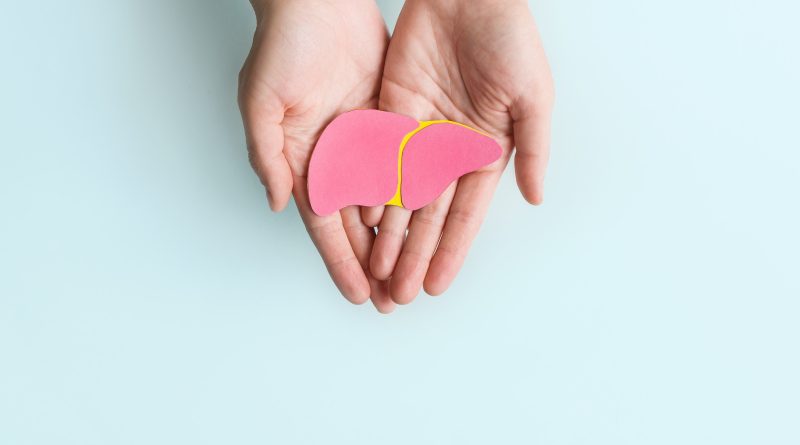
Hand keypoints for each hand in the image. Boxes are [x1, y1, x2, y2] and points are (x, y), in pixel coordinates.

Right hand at [238, 0, 395, 312]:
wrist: (318, 0)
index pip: (325, 224)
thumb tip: (280, 205)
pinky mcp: (390, 119)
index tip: (360, 295)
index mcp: (303, 159)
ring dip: (400, 239)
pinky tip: (431, 222)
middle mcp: (336, 157)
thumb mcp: (261, 103)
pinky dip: (417, 194)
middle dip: (375, 263)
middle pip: (358, 223)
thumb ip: (268, 155)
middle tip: (394, 299)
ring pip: (386, 202)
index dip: (341, 260)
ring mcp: (365, 140)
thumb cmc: (281, 46)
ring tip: (415, 272)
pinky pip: (406, 164)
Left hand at [364, 0, 554, 302]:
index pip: (465, 214)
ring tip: (376, 271)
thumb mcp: (534, 98)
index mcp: (485, 151)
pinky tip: (360, 219)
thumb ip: (534, 151)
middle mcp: (449, 150)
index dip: (451, 251)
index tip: (436, 286)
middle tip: (398, 295)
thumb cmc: (510, 39)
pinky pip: (377, 158)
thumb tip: (536, 200)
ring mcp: (418, 132)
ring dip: (388, 234)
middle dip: (413, 255)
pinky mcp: (390, 111)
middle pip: (427, 215)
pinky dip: (368, 188)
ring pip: (398, 194)